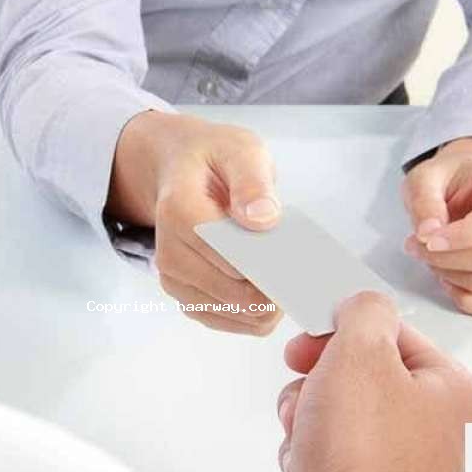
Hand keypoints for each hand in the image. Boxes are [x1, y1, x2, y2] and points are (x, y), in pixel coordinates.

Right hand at [109, 111, 282, 334]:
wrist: (176, 171)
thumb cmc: (212, 159)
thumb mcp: (239, 148)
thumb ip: (252, 181)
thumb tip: (263, 220)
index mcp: (179, 212)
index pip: (230, 256)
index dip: (270, 264)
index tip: (301, 260)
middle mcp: (169, 253)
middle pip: (234, 291)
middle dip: (275, 286)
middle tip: (303, 270)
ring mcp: (175, 280)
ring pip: (235, 314)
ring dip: (268, 303)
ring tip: (287, 275)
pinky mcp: (186, 298)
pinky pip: (230, 322)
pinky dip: (256, 313)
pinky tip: (271, 289)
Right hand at [276, 292, 471, 471]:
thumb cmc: (365, 455)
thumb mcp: (362, 351)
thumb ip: (363, 311)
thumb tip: (361, 305)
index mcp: (449, 389)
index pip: (388, 335)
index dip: (340, 332)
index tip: (309, 339)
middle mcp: (435, 430)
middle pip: (358, 378)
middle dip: (317, 385)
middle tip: (305, 394)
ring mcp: (405, 467)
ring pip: (338, 419)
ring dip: (307, 421)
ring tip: (305, 437)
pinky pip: (332, 459)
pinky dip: (311, 458)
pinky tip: (309, 469)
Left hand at [402, 137, 471, 318]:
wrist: (466, 184)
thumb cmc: (448, 179)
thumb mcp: (425, 177)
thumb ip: (424, 201)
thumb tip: (428, 234)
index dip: (462, 235)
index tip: (427, 240)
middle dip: (445, 258)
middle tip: (415, 247)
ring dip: (449, 275)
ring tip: (428, 256)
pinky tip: (448, 284)